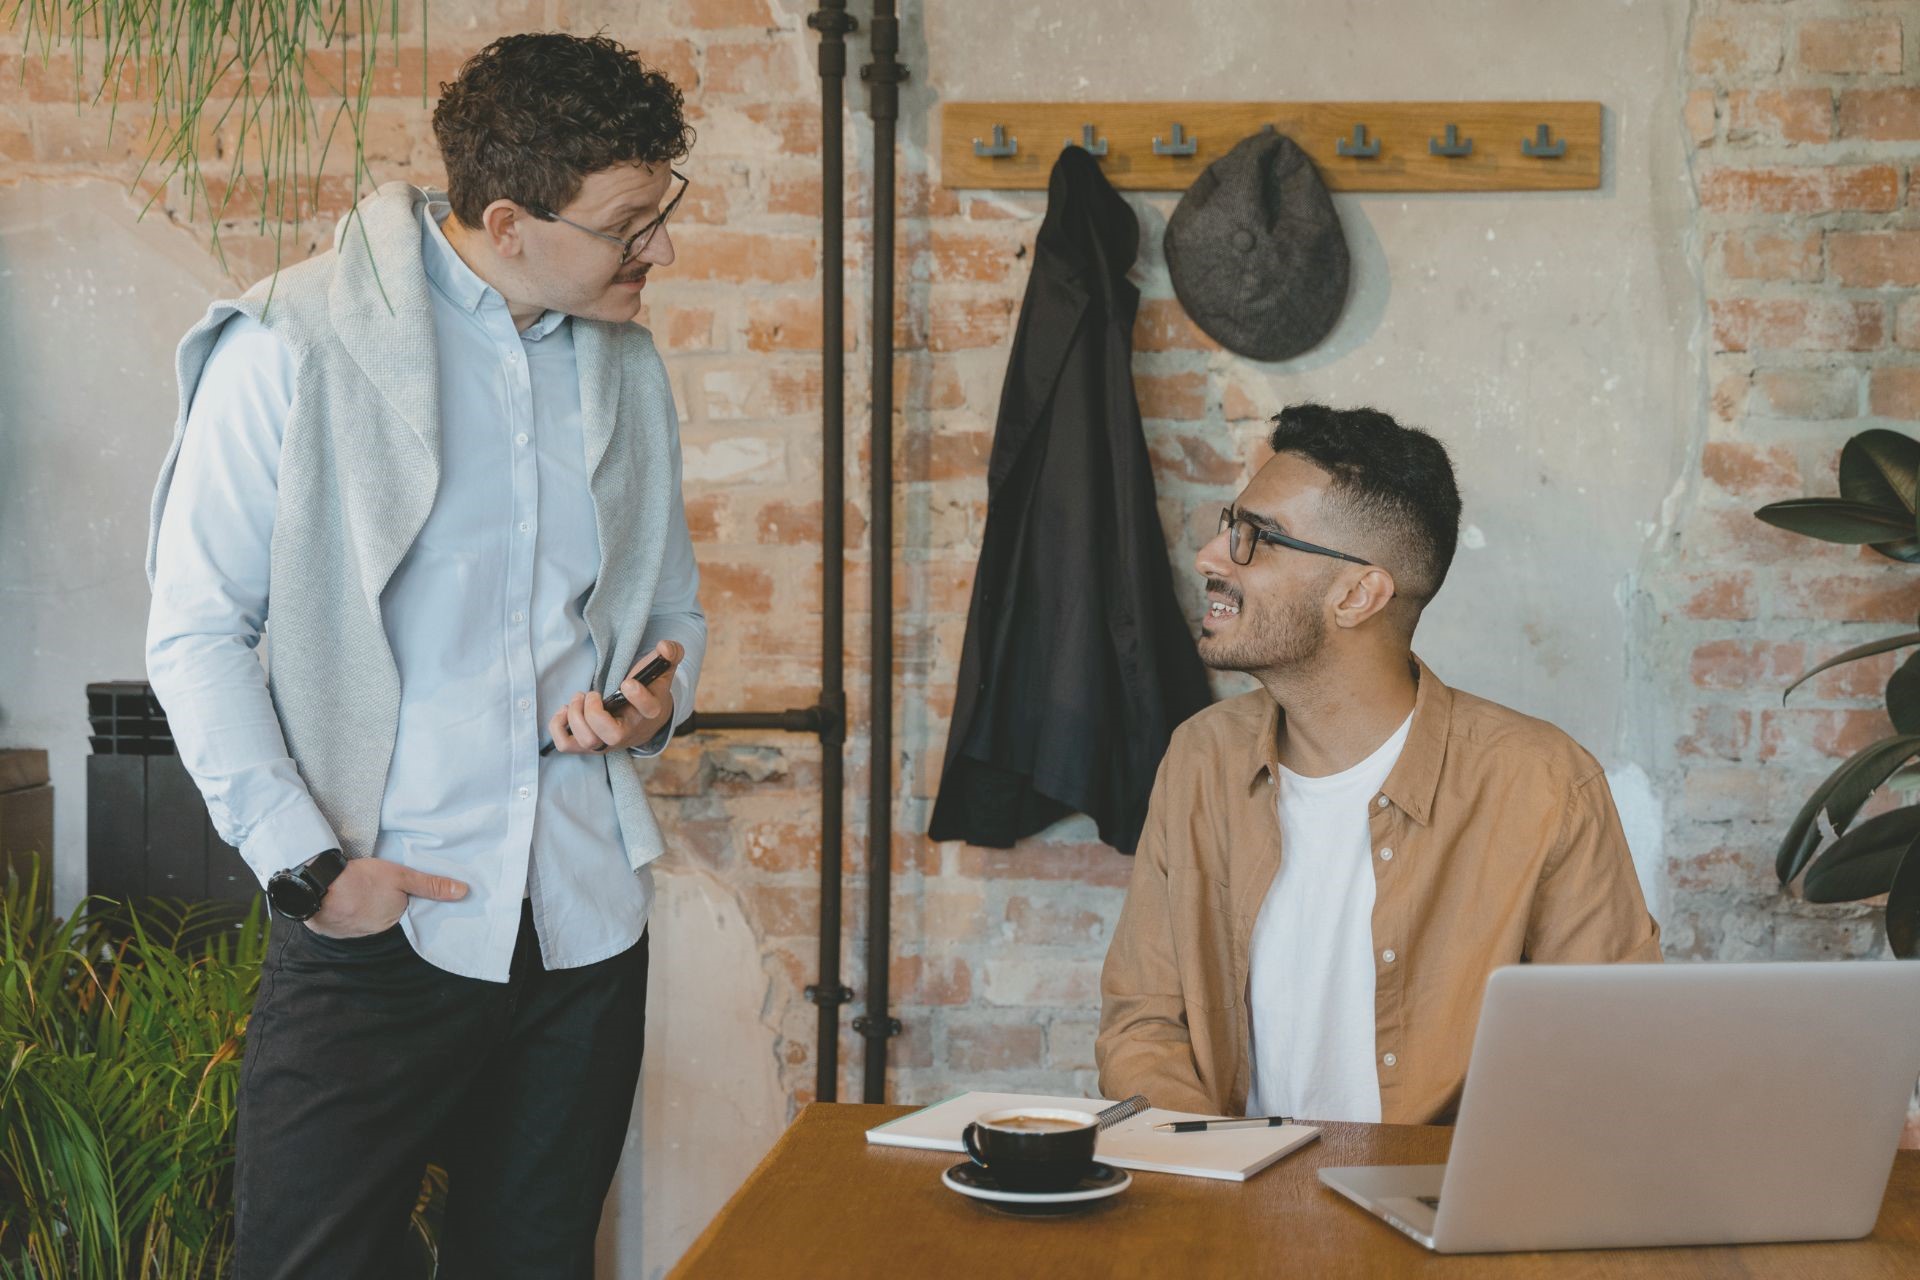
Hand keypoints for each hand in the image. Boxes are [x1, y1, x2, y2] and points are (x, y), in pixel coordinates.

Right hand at [305, 857, 468, 938]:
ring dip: (368, 911)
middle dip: (389, 908)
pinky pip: (348, 922)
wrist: (314, 886)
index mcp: (395, 921)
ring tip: (368, 894)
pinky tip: (349, 901)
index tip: (412, 897)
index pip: (410, 916)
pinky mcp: (334, 930)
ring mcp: (353, 933)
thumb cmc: (360, 880)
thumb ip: (431, 885)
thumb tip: (464, 893)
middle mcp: (376, 932)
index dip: (411, 905)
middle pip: (389, 919)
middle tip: (384, 891)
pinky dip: (350, 913)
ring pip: (368, 921)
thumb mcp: (401, 876)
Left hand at [548, 641, 683, 754]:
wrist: (643, 722)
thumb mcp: (662, 672)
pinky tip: (566, 710)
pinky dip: (558, 727)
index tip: (626, 682)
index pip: (648, 710)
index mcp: (649, 712)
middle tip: (592, 694)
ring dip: (576, 716)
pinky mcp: (588, 745)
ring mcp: (607, 742)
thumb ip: (669, 655)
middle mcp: (628, 732)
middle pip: (612, 735)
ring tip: (579, 698)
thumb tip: (665, 647)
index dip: (637, 695)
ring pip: (588, 741)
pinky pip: (566, 745)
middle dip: (594, 712)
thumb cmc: (649, 692)